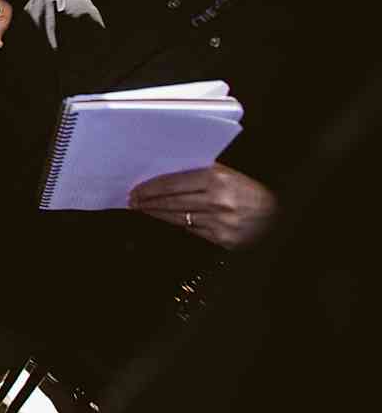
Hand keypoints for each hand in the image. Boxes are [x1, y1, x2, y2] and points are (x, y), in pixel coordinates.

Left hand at [128, 163, 277, 249]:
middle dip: (148, 202)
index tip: (137, 190)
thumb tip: (166, 177)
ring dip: (157, 215)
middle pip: (172, 202)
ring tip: (143, 211)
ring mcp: (220, 222)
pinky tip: (167, 221)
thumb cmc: (251, 189)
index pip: (173, 183)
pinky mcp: (224, 239)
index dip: (151, 188)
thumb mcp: (228, 173)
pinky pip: (193, 231)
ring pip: (178, 218)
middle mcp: (217, 201)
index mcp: (217, 179)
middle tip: (133, 201)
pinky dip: (178, 225)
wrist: (279, 213)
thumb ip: (200, 174)